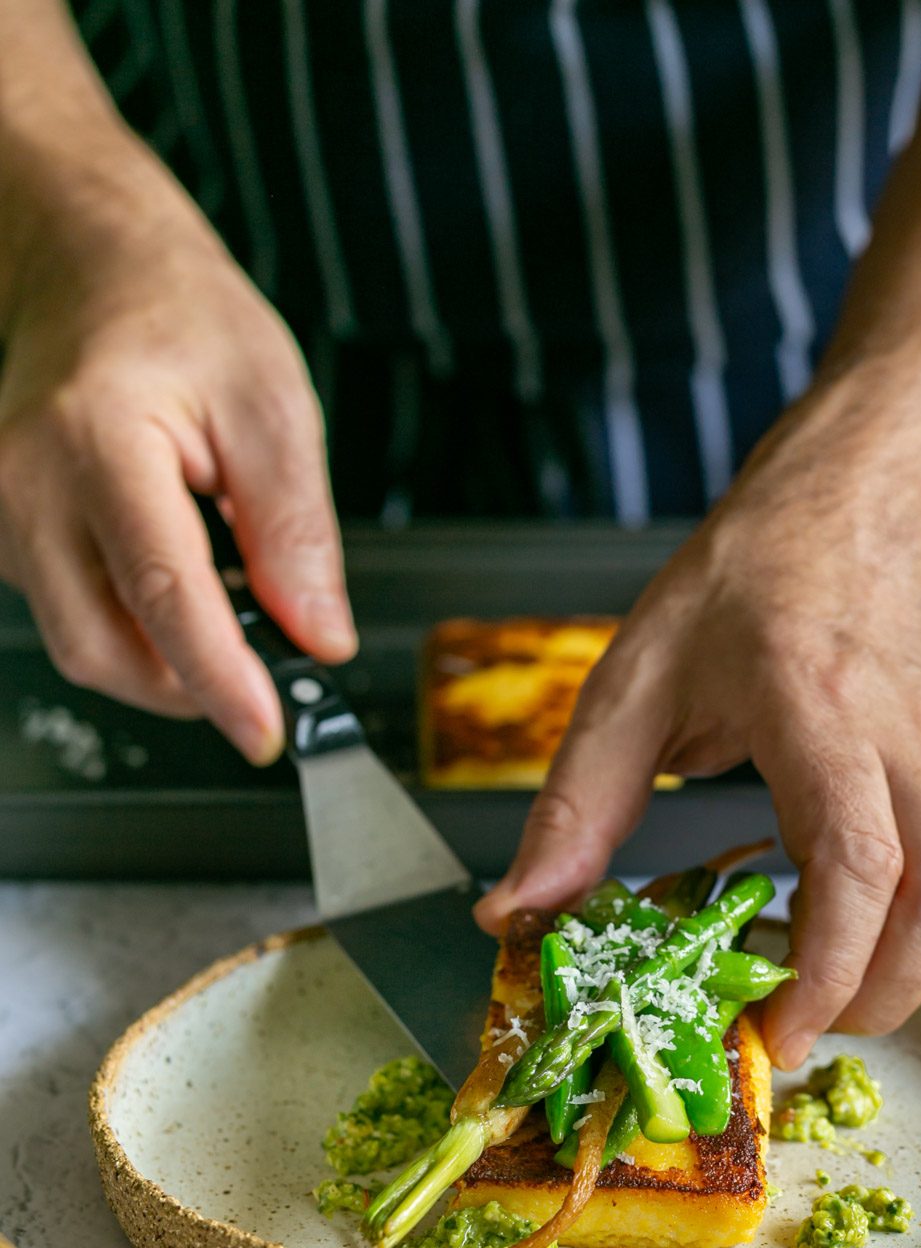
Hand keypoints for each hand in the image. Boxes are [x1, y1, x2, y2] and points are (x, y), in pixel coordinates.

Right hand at [0, 136, 354, 761]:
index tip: (268, 732)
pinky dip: (134, 624)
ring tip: (223, 590)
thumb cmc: (181, 316)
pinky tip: (173, 576)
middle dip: (194, 684)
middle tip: (268, 670)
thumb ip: (295, 532)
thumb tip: (316, 637)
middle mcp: (22, 485)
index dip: (220, 681)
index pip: (162, 594)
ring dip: (164, 656)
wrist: (90, 266)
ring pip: (84, 643)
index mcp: (96, 441)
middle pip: (104, 648)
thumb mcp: (273, 406)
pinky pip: (69, 613)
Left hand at [476, 391, 920, 1066]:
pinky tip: (845, 926)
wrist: (859, 513)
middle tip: (787, 1026)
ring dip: (898, 977)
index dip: (826, 967)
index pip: (857, 859)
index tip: (776, 1031)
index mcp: (819, 706)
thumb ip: (575, 805)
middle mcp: (911, 740)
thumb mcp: (634, 680)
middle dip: (871, 1001)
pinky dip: (913, 935)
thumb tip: (517, 913)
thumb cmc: (752, 584)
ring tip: (812, 984)